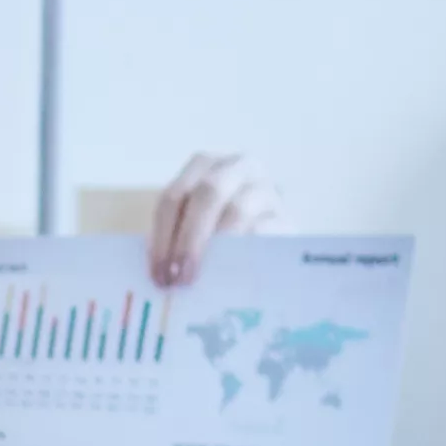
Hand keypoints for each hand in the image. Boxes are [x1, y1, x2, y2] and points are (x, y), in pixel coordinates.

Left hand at [144, 149, 272, 291]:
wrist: (269, 246)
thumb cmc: (219, 236)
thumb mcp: (193, 229)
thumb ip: (176, 241)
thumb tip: (159, 273)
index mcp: (206, 166)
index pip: (175, 196)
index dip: (162, 237)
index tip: (158, 274)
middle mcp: (238, 167)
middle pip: (208, 192)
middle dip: (189, 239)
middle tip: (178, 278)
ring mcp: (266, 189)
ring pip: (237, 209)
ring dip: (214, 247)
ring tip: (201, 280)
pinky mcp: (286, 216)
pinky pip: (264, 230)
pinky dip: (244, 252)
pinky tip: (230, 276)